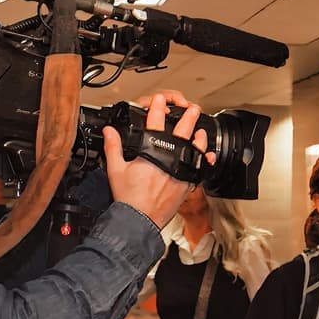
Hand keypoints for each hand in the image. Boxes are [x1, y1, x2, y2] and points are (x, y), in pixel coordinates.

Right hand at [102, 91, 216, 227]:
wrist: (141, 219)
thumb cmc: (129, 198)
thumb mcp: (116, 169)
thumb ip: (113, 147)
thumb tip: (109, 131)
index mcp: (152, 152)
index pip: (154, 124)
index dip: (157, 109)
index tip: (160, 99)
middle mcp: (170, 159)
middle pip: (182, 132)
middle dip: (187, 118)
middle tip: (192, 109)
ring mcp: (181, 172)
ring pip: (195, 150)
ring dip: (198, 138)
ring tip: (200, 131)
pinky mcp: (187, 184)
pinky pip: (200, 169)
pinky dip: (205, 161)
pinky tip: (208, 156)